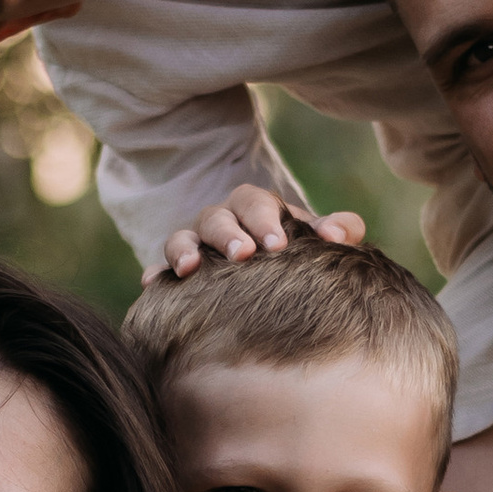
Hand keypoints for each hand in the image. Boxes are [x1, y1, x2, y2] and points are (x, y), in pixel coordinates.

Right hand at [148, 183, 367, 280]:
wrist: (281, 287)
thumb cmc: (302, 256)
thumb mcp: (322, 242)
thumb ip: (340, 230)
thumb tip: (338, 234)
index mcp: (255, 209)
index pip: (254, 203)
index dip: (263, 220)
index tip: (277, 245)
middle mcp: (221, 223)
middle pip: (216, 217)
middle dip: (227, 235)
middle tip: (243, 256)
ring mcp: (196, 247)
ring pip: (182, 238)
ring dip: (185, 250)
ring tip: (190, 269)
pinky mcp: (178, 275)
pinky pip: (161, 270)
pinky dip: (156, 275)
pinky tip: (152, 286)